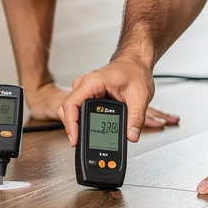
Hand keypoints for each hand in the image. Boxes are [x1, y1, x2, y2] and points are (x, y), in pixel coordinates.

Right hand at [30, 80, 179, 129]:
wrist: (135, 63)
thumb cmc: (135, 72)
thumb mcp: (140, 95)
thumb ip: (136, 117)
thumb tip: (132, 135)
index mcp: (93, 82)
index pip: (72, 104)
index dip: (71, 124)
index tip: (75, 138)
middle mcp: (84, 85)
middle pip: (67, 110)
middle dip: (73, 128)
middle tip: (81, 144)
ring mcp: (84, 91)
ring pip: (70, 111)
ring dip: (76, 126)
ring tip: (86, 140)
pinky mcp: (87, 96)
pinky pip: (78, 110)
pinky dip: (81, 122)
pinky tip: (89, 132)